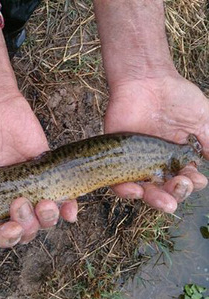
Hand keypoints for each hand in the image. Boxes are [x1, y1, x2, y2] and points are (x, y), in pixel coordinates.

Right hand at [0, 92, 77, 246]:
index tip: (11, 227)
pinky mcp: (46, 173)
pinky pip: (64, 198)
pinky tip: (70, 209)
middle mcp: (9, 200)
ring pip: (45, 219)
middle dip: (27, 226)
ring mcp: (30, 188)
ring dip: (48, 218)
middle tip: (20, 202)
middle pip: (25, 230)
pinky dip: (69, 208)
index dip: (6, 238)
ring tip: (45, 203)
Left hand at [104, 74, 208, 211]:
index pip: (184, 180)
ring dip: (154, 199)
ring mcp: (135, 162)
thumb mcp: (202, 119)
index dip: (190, 185)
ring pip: (144, 191)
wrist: (145, 80)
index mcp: (176, 158)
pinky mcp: (116, 158)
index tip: (194, 178)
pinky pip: (118, 182)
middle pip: (165, 190)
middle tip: (179, 186)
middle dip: (175, 195)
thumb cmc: (175, 97)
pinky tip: (136, 190)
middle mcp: (156, 164)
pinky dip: (126, 190)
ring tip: (163, 201)